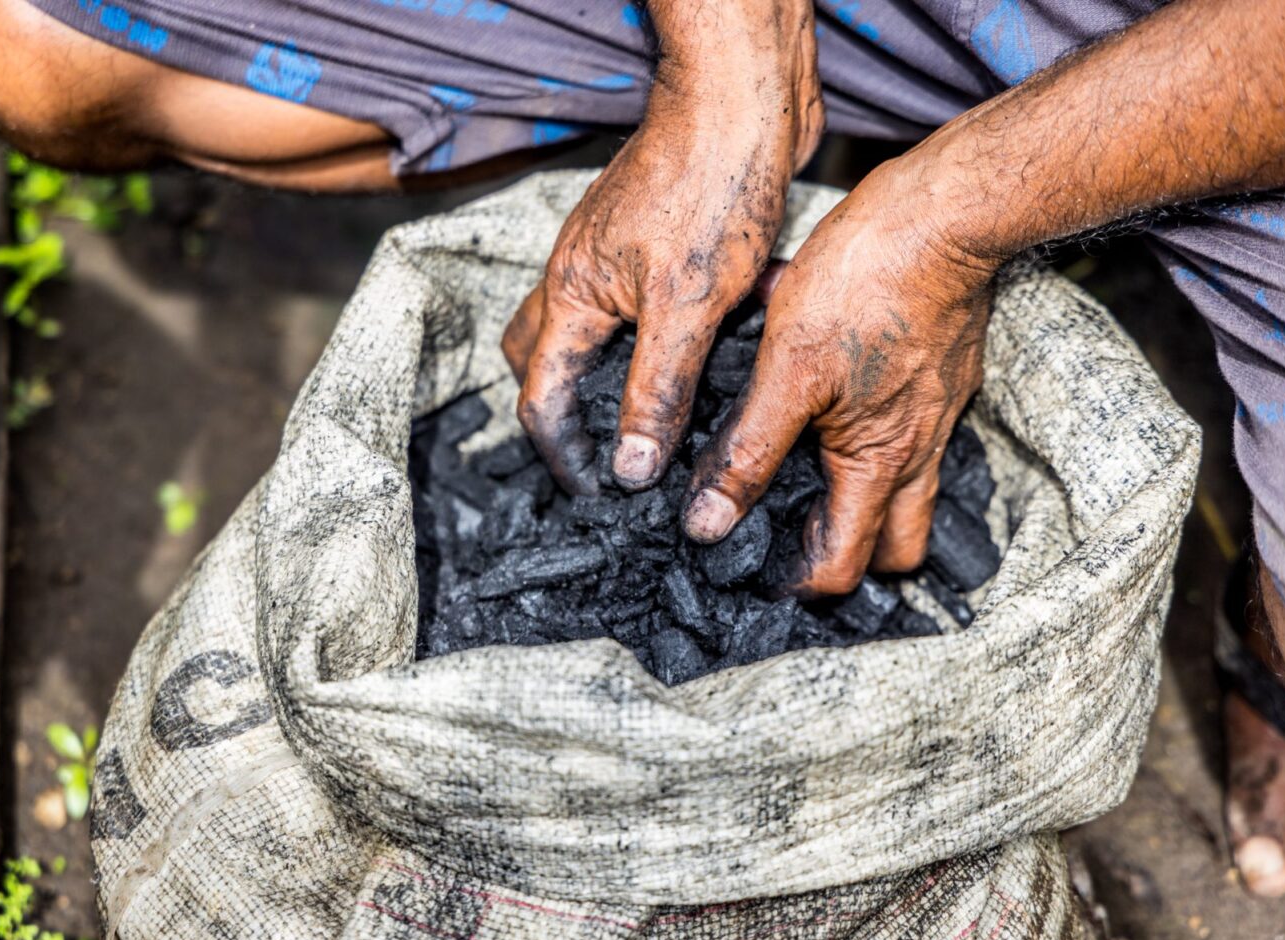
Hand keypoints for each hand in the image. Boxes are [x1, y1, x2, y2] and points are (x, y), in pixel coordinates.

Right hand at [503, 2, 822, 494]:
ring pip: (581, 333)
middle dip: (561, 414)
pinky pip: (624, 307)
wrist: (744, 100)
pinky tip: (689, 362)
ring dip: (600, 377)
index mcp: (572, 295)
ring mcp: (610, 258)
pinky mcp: (648, 245)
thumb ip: (655, 389)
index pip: (541, 398)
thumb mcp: (687, 306)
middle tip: (607, 458)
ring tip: (647, 420)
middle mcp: (578, 277)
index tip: (598, 495)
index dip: (563, 455)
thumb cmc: (711, 188)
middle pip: (540, 362)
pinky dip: (641, 344)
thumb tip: (630, 468)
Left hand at [682, 153, 1000, 595]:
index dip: (801, 585)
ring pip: (904, 490)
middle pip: (894, 546)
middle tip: (791, 540)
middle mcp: (918, 451)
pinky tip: (830, 411)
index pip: (847, 566)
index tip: (758, 575)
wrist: (943, 214)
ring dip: (861, 501)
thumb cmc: (865, 283)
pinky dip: (871, 444)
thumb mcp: (786, 372)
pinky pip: (911, 435)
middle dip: (848, 558)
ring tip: (806, 482)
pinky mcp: (940, 376)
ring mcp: (936, 413)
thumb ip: (748, 451)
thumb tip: (708, 522)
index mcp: (879, 463)